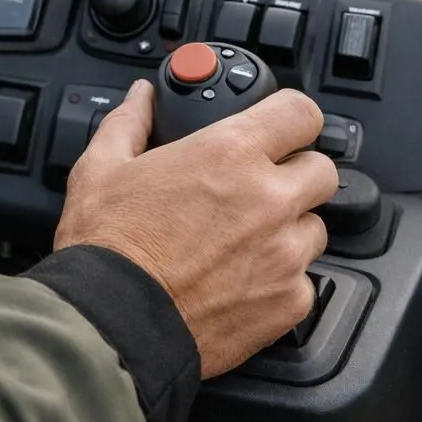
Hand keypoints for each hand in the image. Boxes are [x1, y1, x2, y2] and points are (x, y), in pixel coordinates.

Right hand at [55, 82, 338, 377]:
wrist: (111, 324)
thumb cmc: (107, 248)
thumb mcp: (100, 168)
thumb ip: (130, 122)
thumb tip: (142, 97)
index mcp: (228, 154)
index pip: (300, 113)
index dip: (291, 118)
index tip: (279, 128)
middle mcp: (267, 199)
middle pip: (321, 170)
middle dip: (295, 174)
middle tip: (258, 187)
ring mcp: (284, 253)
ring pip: (315, 228)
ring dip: (289, 229)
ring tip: (242, 242)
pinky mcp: (288, 302)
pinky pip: (304, 282)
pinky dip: (279, 280)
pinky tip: (240, 282)